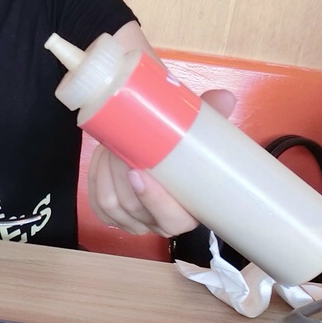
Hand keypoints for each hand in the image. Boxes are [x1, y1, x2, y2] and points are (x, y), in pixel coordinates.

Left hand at [87, 89, 235, 235]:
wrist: (170, 166)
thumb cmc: (188, 157)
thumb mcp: (201, 140)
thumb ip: (212, 118)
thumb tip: (224, 98)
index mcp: (186, 216)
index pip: (170, 219)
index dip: (151, 199)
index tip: (137, 172)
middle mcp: (158, 224)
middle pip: (131, 207)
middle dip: (119, 174)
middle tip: (119, 144)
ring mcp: (133, 223)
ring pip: (110, 203)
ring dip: (105, 172)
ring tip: (110, 146)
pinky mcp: (112, 217)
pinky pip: (97, 203)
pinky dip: (96, 177)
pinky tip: (102, 157)